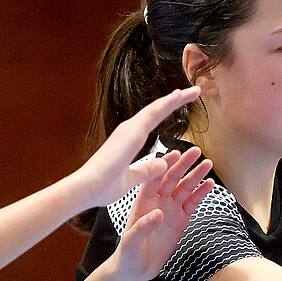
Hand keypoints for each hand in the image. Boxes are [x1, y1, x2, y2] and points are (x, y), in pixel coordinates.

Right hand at [73, 86, 201, 211]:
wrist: (87, 189)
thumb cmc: (103, 186)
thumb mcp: (132, 179)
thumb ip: (147, 170)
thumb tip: (162, 163)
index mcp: (129, 139)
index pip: (153, 120)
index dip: (167, 109)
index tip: (181, 101)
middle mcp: (129, 130)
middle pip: (156, 110)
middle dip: (176, 100)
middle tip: (194, 91)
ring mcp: (129, 129)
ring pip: (157, 108)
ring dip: (175, 98)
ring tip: (192, 90)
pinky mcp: (131, 132)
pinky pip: (153, 113)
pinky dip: (167, 103)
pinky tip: (178, 95)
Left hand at [106, 147, 215, 280]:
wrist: (136, 269)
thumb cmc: (128, 254)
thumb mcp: (131, 242)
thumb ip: (143, 227)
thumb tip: (159, 213)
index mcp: (143, 202)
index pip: (154, 178)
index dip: (164, 165)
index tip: (175, 153)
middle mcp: (157, 202)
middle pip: (172, 178)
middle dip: (184, 164)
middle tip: (196, 152)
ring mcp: (170, 210)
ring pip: (185, 188)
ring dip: (196, 176)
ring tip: (208, 164)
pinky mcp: (180, 220)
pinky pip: (192, 203)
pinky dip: (201, 193)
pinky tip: (210, 184)